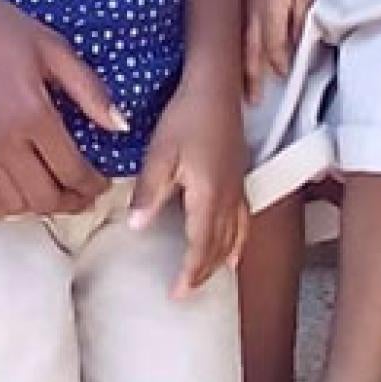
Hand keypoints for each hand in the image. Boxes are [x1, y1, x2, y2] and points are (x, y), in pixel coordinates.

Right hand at [0, 0, 127, 218]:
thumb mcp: (55, 49)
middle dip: (72, 202)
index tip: (104, 183)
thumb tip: (121, 127)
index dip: (93, 185)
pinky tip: (15, 199)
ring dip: (40, 208)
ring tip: (56, 195)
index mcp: (34, 114)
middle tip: (86, 195)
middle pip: (44, 196)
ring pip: (13, 203)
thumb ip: (90, 91)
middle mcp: (3, 141)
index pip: (72, 170)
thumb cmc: (2, 28)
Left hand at [129, 81, 247, 297]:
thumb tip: (137, 227)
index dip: (189, 273)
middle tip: (186, 292)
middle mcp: (229, 198)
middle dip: (203, 273)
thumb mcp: (160, 154)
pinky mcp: (239, 178)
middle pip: (220, 247)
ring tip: (208, 279)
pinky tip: (234, 249)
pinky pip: (244, 221)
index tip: (176, 293)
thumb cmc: (186, 117)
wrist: (215, 88)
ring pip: (235, 237)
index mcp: (209, 196)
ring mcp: (237, 188)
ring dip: (221, 261)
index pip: (200, 247)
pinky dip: (238, 242)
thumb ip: (149, 193)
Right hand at [242, 0, 315, 103]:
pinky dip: (234, 50)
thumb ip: (300, 21)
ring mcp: (240, 12)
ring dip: (241, 70)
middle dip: (252, 80)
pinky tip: (233, 58)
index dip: (280, 66)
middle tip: (252, 101)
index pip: (275, 52)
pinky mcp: (235, 4)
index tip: (285, 76)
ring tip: (240, 89)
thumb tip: (297, 47)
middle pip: (251, 57)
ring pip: (239, 48)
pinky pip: (234, 35)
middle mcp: (251, 19)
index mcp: (271, 16)